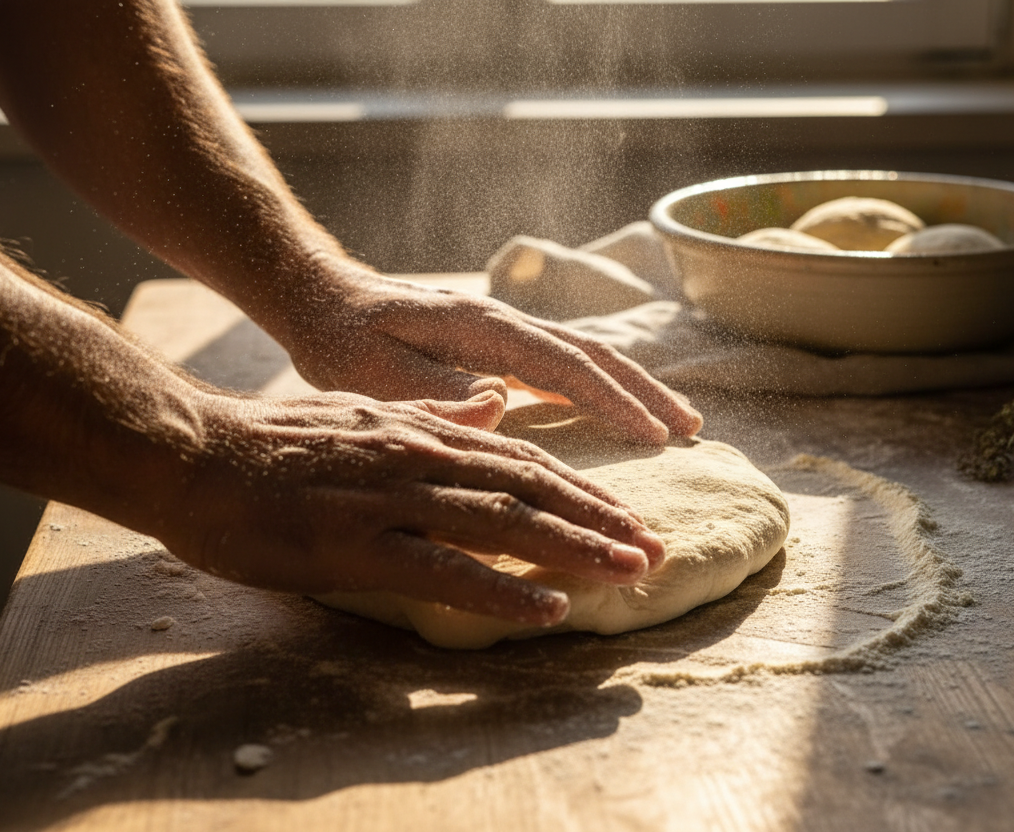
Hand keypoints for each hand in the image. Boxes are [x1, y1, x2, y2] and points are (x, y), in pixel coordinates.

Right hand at [166, 389, 664, 625]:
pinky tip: (550, 608)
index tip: (628, 515)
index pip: (523, 459)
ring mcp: (394, 499)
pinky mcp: (360, 543)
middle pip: (532, 486)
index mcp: (424, 431)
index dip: (583, 487)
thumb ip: (432, 412)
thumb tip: (493, 405)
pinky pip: (446, 571)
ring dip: (577, 548)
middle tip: (656, 549)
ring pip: (505, 522)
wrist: (191, 450)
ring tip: (632, 571)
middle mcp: (422, 458)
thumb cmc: (271, 442)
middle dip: (602, 518)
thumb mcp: (362, 411)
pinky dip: (505, 591)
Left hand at [270, 256, 702, 443]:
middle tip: (690, 431)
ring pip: (587, 355)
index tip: (652, 435)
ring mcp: (507, 331)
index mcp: (479, 328)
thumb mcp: (369, 369)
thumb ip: (431, 387)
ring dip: (635, 386)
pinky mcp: (502, 345)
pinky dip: (605, 386)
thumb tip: (501, 399)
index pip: (561, 363)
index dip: (610, 399)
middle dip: (643, 391)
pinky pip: (567, 365)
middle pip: (591, 353)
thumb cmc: (340, 339)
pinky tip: (624, 410)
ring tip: (678, 422)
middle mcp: (504, 323)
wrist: (323, 299)